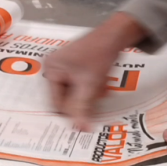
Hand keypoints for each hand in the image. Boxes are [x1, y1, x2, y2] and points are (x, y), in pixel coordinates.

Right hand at [44, 13, 147, 127]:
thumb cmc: (98, 55)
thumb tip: (80, 130)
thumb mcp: (89, 85)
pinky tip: (103, 83)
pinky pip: (81, 85)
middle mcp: (54, 67)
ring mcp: (65, 65)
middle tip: (96, 98)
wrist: (115, 35)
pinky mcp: (76, 65)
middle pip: (66, 97)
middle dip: (83, 99)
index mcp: (50, 69)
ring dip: (90, 94)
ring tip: (102, 88)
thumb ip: (82, 108)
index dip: (71, 111)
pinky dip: (92, 87)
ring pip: (76, 92)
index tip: (85, 119)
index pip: (56, 101)